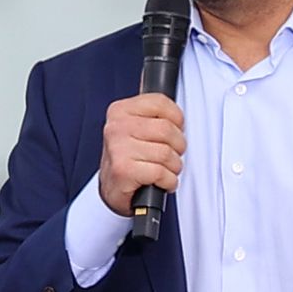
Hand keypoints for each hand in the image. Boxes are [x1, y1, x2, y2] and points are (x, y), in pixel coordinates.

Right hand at [98, 93, 184, 215]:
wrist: (113, 189)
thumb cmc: (128, 159)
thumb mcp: (137, 128)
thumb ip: (156, 116)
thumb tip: (179, 116)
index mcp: (120, 111)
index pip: (160, 102)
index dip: (176, 119)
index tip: (176, 129)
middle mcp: (117, 127)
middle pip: (167, 129)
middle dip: (178, 146)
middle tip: (171, 154)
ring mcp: (118, 148)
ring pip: (166, 153)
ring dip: (173, 167)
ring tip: (164, 170)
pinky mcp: (123, 170)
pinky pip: (161, 173)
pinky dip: (168, 181)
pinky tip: (160, 181)